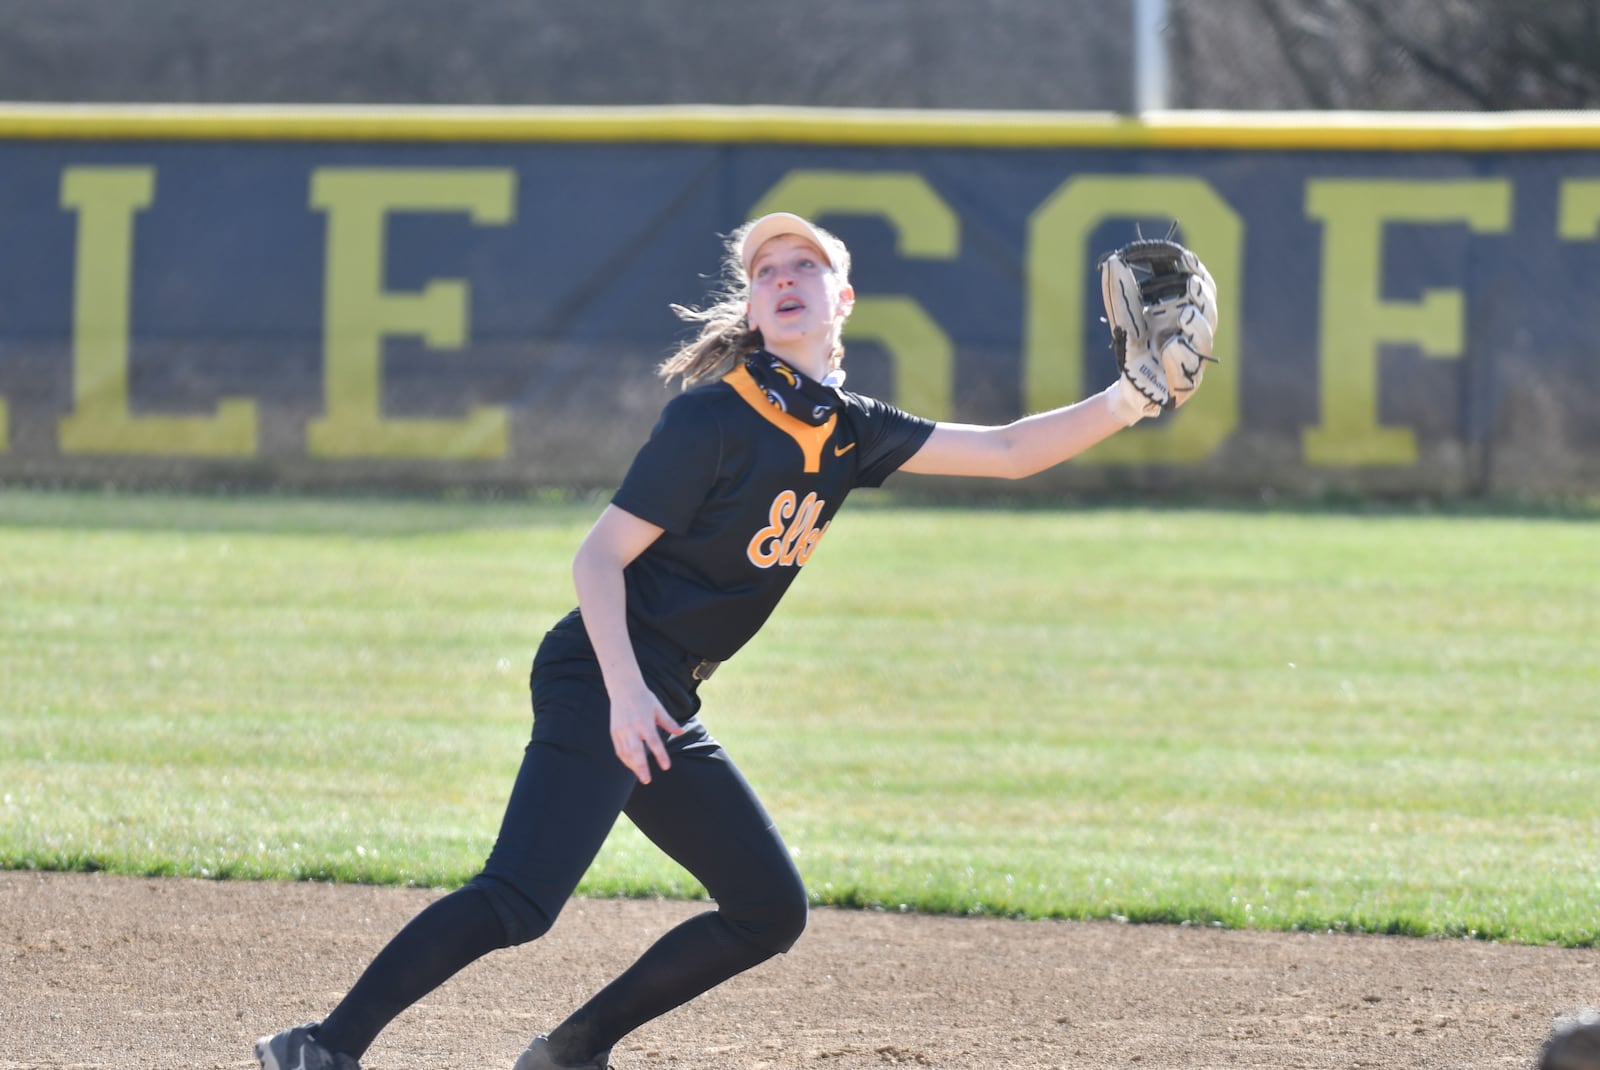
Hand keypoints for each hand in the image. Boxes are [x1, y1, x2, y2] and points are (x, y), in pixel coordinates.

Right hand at [608, 684, 684, 783]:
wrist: (624, 689)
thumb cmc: (644, 699)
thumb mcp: (659, 709)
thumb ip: (669, 722)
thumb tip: (681, 732)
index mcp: (644, 721)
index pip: (653, 742)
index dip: (660, 755)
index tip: (666, 767)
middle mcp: (631, 727)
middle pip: (636, 751)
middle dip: (641, 767)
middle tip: (647, 780)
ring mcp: (621, 730)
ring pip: (626, 753)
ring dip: (633, 766)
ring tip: (641, 776)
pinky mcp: (614, 732)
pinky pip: (619, 750)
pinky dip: (625, 759)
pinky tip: (632, 766)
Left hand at [1100, 237, 1219, 415]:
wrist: (1129, 387)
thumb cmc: (1135, 348)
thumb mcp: (1125, 318)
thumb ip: (1121, 293)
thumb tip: (1112, 261)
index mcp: (1186, 312)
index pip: (1201, 286)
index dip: (1195, 270)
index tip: (1182, 256)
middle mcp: (1195, 333)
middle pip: (1209, 310)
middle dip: (1202, 296)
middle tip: (1191, 283)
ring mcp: (1193, 358)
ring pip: (1204, 339)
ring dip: (1197, 326)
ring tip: (1186, 314)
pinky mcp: (1184, 384)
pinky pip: (1187, 371)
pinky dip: (1179, 357)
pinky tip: (1169, 347)